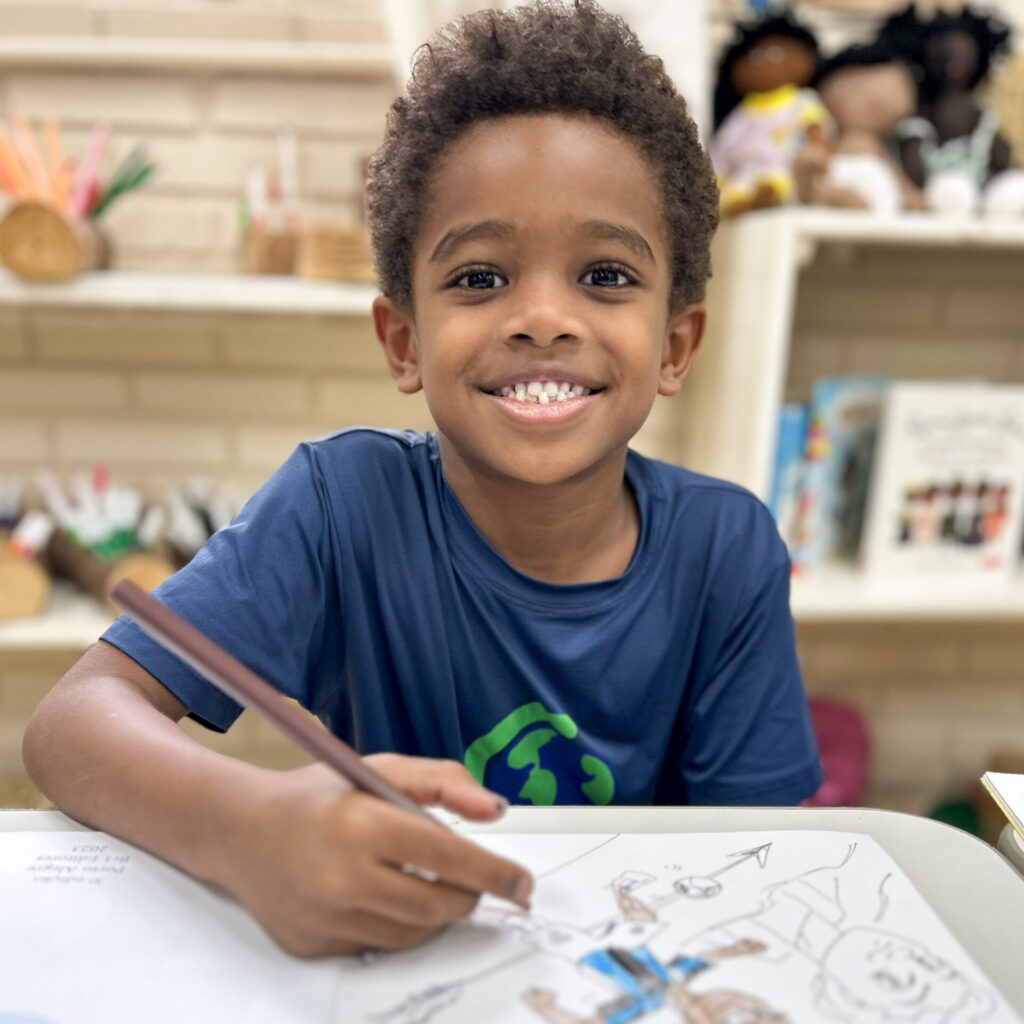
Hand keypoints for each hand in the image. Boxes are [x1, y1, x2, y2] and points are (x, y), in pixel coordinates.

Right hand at [216, 755, 532, 956]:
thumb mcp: (380, 769)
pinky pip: (377, 946)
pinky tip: (386, 897)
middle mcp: (342, 875)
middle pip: (437, 904)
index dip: (494, 872)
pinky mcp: (313, 945)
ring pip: (412, 933)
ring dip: (436, 913)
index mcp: (362, 823)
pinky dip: (397, 925)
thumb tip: (496, 810)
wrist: (242, 831)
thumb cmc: (320, 795)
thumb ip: (443, 781)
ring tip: (430, 884)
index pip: (447, 855)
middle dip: (470, 896)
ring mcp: (325, 917)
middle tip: (475, 883)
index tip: (522, 882)